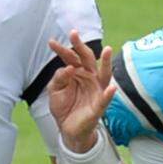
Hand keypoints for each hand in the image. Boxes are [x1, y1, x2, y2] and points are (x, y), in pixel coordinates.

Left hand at [47, 30, 116, 151]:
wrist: (67, 129)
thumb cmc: (64, 107)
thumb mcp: (55, 91)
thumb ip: (59, 78)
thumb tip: (68, 68)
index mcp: (77, 72)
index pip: (70, 57)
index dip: (61, 49)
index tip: (51, 42)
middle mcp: (89, 77)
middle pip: (87, 59)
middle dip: (81, 46)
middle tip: (73, 34)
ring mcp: (96, 90)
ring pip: (103, 74)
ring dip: (106, 62)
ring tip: (107, 50)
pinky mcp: (99, 106)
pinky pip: (105, 99)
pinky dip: (109, 93)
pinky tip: (112, 88)